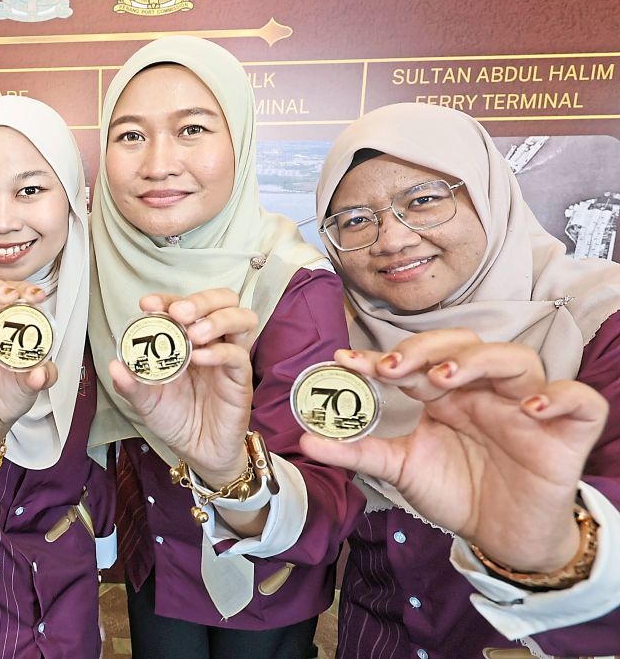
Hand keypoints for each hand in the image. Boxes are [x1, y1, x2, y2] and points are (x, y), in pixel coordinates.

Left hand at [109, 289, 258, 486]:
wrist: (198, 452)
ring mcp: (229, 357)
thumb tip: (115, 366)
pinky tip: (199, 359)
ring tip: (194, 334)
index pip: (183, 304)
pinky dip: (219, 351)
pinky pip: (238, 354)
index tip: (148, 304)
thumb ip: (131, 384)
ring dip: (218, 319)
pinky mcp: (240, 378)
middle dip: (201, 300)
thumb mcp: (146, 401)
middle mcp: (211, 341)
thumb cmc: (175, 419)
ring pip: (242, 318)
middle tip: (178, 314)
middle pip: (223, 300)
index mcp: (186, 338)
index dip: (167, 299)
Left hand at [299, 329, 607, 572]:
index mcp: (447, 394)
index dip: (383, 357)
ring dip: (480, 362)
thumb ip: (357, 453)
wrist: (502, 537)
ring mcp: (526, 407)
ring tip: (448, 379)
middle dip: (427, 350)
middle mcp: (485, 391)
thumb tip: (303, 441)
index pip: (416, 361)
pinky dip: (559, 397)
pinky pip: (580, 402)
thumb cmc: (457, 492)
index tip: (345, 361)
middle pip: (464, 345)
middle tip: (394, 369)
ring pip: (516, 359)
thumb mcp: (401, 471)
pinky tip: (530, 407)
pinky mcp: (567, 434)